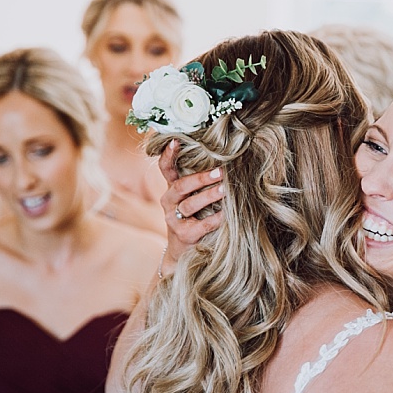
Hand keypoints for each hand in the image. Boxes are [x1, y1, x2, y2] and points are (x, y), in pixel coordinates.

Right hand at [158, 139, 224, 275]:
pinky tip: (227, 214)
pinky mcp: (183, 235)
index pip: (165, 168)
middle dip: (201, 178)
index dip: (168, 154)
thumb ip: (202, 182)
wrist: (183, 252)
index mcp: (172, 189)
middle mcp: (169, 202)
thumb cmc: (195, 217)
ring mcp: (174, 219)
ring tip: (226, 190)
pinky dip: (215, 218)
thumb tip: (227, 162)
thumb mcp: (194, 197)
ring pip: (189, 205)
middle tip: (220, 172)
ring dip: (209, 196)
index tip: (175, 140)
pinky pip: (201, 225)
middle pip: (180, 186)